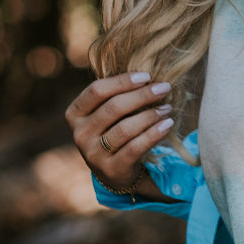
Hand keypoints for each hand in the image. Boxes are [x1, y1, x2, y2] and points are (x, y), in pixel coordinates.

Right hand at [65, 71, 174, 188]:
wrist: (113, 169)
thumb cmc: (113, 129)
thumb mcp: (107, 112)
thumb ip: (117, 94)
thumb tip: (149, 74)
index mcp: (75, 113)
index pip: (96, 90)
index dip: (122, 81)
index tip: (147, 76)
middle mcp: (79, 134)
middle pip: (114, 107)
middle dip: (143, 95)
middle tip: (165, 88)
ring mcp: (92, 154)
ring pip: (125, 128)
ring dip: (151, 115)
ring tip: (167, 107)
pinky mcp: (110, 169)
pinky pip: (135, 147)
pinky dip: (154, 133)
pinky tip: (167, 124)